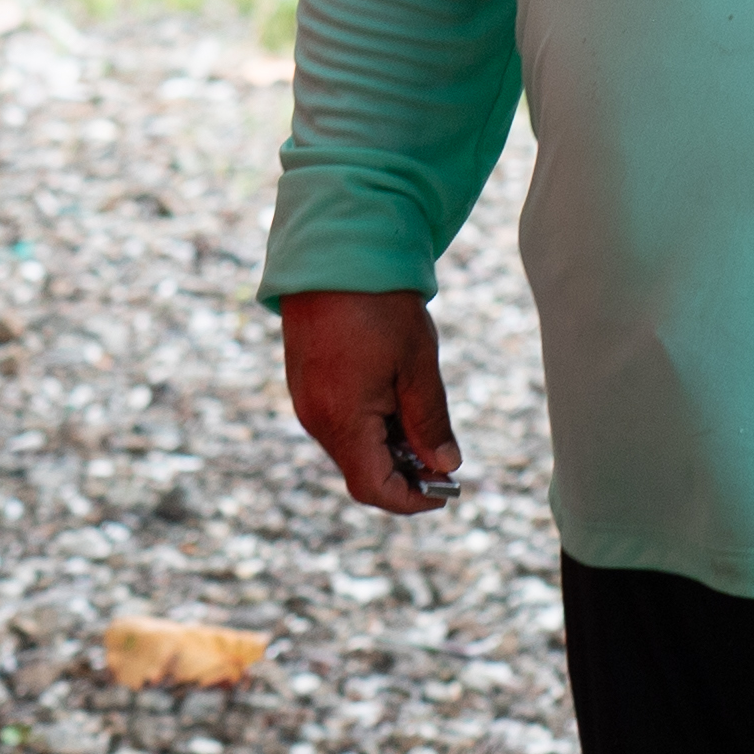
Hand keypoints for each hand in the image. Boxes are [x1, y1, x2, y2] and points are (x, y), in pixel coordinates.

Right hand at [281, 288, 461, 514]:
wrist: (333, 253)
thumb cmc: (379, 307)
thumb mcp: (418, 366)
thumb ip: (430, 423)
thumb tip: (446, 465)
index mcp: (342, 419)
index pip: (374, 489)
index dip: (413, 500)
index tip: (447, 489)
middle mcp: (316, 418)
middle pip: (361, 472)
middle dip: (405, 473)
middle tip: (445, 454)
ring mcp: (306, 401)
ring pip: (351, 447)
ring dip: (389, 448)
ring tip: (423, 419)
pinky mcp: (306, 383)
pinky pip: (339, 423)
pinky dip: (371, 426)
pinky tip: (397, 400)